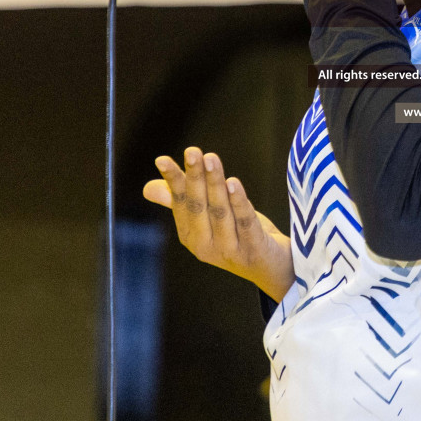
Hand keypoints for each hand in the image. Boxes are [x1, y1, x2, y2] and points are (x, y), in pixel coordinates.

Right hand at [144, 147, 295, 301]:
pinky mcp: (253, 251)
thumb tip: (147, 188)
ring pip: (220, 212)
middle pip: (198, 206)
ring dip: (215, 184)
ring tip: (211, 159)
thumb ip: (182, 202)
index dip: (173, 181)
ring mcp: (229, 250)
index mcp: (190, 236)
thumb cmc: (238, 236)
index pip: (180, 203)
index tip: (162, 159)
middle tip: (192, 151)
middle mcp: (205, 246)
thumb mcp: (209, 219)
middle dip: (194, 177)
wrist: (273, 268)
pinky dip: (239, 202)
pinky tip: (234, 183)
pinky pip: (245, 223)